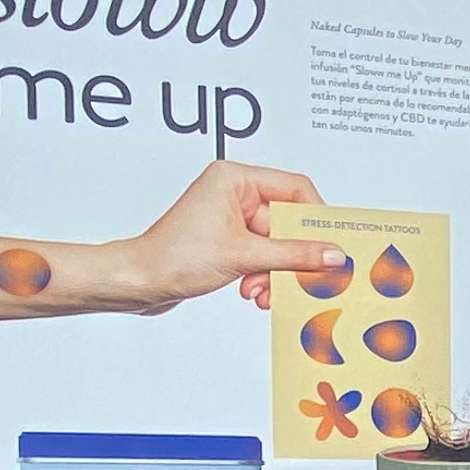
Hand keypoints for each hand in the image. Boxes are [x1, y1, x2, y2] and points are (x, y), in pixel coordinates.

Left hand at [126, 160, 341, 310]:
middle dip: (290, 255)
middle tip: (302, 277)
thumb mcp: (244, 256)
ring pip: (277, 244)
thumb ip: (294, 254)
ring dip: (275, 271)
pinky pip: (263, 255)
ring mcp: (231, 218)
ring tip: (262, 289)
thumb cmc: (172, 258)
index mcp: (235, 179)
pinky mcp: (228, 241)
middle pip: (288, 222)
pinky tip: (253, 291)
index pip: (295, 188)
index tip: (331, 242)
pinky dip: (263, 275)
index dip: (315, 217)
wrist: (137, 283)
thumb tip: (332, 254)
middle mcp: (234, 193)